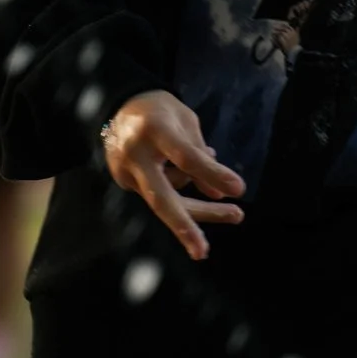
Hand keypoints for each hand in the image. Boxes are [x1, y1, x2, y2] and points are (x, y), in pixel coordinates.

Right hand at [101, 90, 244, 259]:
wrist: (117, 106)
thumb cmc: (160, 111)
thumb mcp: (186, 121)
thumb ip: (202, 156)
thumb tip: (217, 195)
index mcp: (155, 129)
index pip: (185, 157)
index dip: (212, 174)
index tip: (239, 189)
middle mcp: (135, 154)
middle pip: (161, 197)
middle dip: (184, 226)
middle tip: (202, 252)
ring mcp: (125, 171)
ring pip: (165, 202)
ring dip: (201, 210)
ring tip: (235, 213)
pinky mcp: (123, 182)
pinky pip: (158, 194)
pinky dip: (181, 192)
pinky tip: (196, 180)